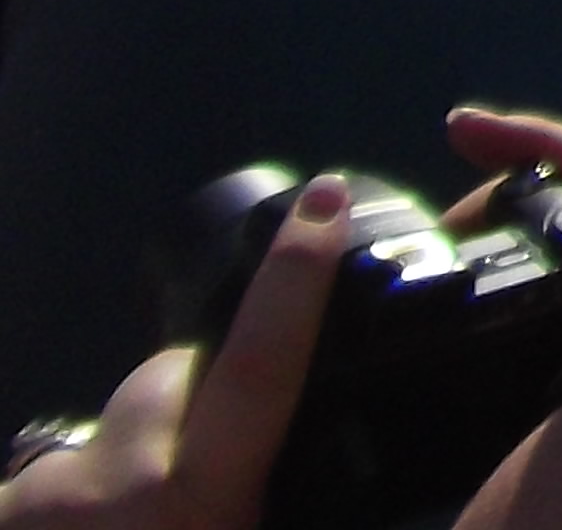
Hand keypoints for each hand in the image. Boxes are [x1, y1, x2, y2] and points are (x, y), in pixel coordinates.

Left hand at [0, 174, 357, 524]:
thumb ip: (296, 510)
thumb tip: (388, 498)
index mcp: (198, 504)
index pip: (262, 366)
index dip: (295, 279)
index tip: (320, 198)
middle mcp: (118, 485)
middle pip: (174, 379)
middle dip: (199, 393)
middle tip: (211, 471)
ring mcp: (42, 495)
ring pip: (101, 436)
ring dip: (122, 463)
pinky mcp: (1, 507)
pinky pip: (44, 480)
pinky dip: (64, 505)